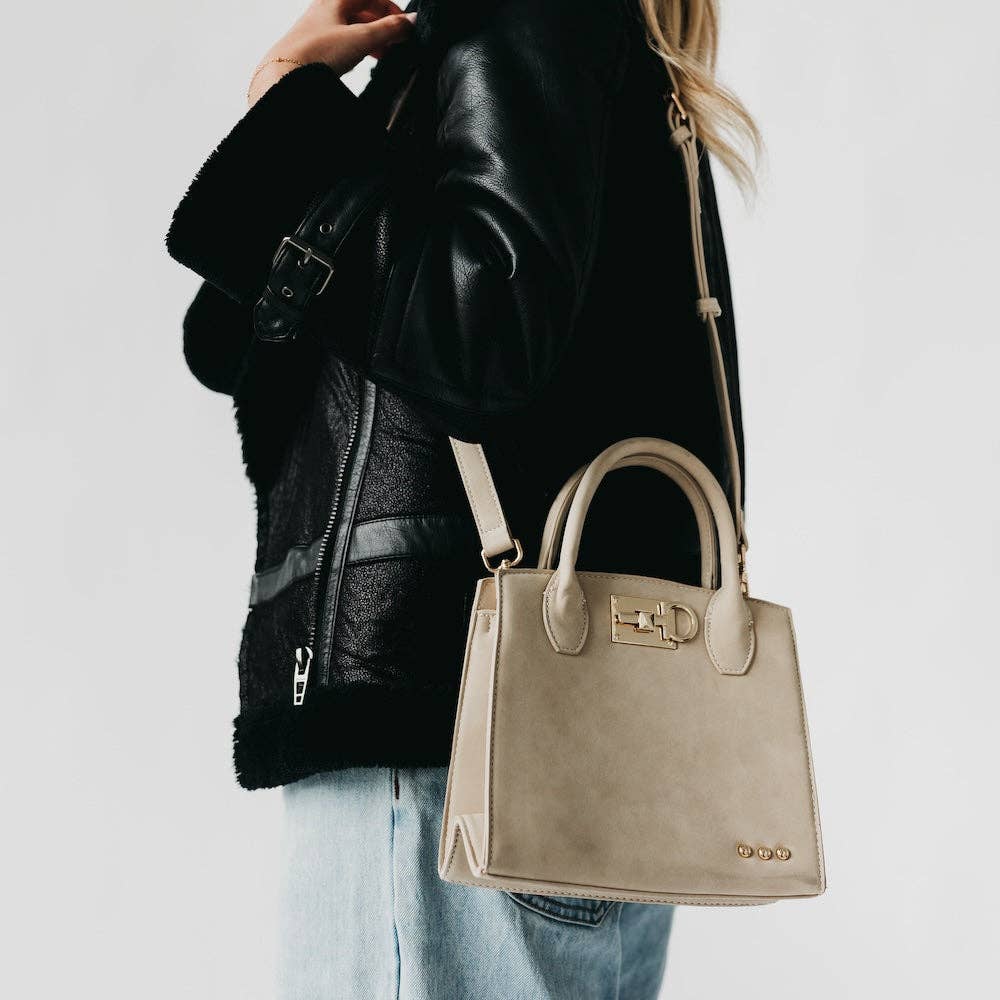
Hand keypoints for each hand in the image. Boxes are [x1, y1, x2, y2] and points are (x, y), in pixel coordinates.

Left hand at [248, 0, 414, 105]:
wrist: (285, 75)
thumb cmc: (317, 53)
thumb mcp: (361, 39)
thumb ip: (389, 30)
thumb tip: (410, 22)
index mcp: (335, 1)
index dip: (391, 9)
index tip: (405, 25)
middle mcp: (324, 11)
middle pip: (360, 11)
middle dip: (382, 25)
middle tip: (397, 41)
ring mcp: (317, 30)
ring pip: (351, 28)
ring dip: (371, 38)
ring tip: (384, 54)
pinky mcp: (312, 49)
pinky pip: (340, 43)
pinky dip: (356, 48)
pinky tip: (361, 61)